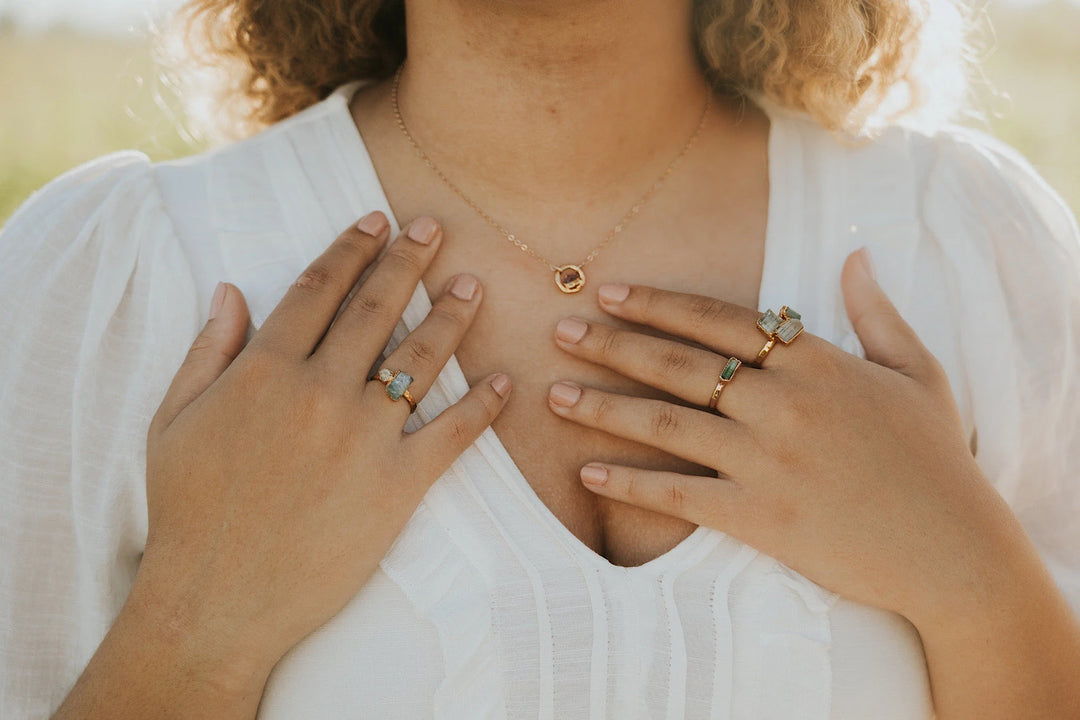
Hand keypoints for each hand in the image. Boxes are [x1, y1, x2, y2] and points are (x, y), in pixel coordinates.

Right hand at [133, 213, 510, 687]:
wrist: (217, 600)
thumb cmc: (187, 511)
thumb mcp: (173, 420)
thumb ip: (208, 350)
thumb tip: (230, 289)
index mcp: (266, 369)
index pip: (318, 288)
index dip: (350, 248)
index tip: (374, 221)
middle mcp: (321, 391)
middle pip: (376, 309)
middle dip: (408, 260)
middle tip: (435, 227)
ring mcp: (365, 437)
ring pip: (421, 358)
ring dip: (452, 316)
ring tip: (472, 284)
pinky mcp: (399, 484)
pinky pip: (453, 434)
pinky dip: (484, 405)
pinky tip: (504, 381)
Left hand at [546, 248, 1028, 627]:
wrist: (952, 549)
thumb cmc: (936, 458)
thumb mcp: (918, 371)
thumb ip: (877, 310)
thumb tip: (855, 254)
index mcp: (816, 362)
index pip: (719, 320)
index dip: (658, 304)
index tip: (608, 292)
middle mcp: (782, 403)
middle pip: (678, 364)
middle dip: (612, 345)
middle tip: (558, 332)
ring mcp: (766, 460)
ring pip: (666, 424)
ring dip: (603, 408)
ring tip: (554, 396)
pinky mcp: (759, 516)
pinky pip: (678, 495)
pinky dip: (630, 484)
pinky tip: (588, 474)